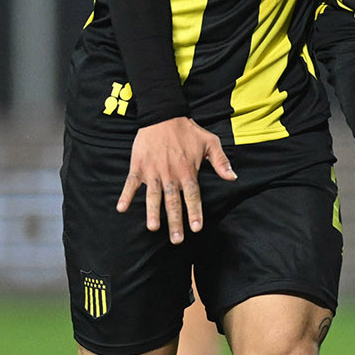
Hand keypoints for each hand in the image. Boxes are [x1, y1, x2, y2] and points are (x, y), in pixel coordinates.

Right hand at [116, 116, 235, 243]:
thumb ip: (221, 161)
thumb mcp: (210, 142)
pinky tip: (121, 208)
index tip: (196, 227)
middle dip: (175, 221)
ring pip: (153, 195)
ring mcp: (153, 171)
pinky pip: (131, 183)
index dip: (194, 211)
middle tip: (177, 239)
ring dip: (152, 211)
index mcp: (187, 170)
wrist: (163, 114)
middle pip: (173, 201)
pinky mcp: (138, 166)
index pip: (192, 195)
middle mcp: (170, 174)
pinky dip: (126, 195)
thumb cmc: (188, 130)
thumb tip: (233, 178)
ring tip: (153, 227)